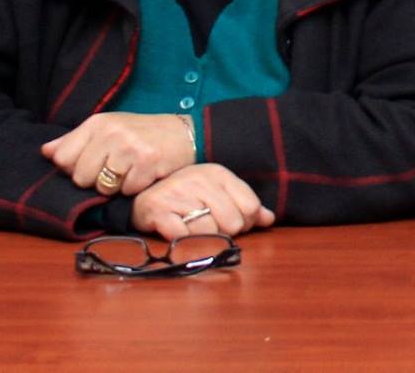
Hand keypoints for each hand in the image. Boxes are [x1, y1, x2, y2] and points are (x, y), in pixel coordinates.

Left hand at [42, 111, 195, 195]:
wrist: (185, 133)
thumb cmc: (141, 134)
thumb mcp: (107, 129)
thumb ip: (74, 141)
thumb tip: (45, 152)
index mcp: (97, 123)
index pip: (63, 159)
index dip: (75, 168)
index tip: (93, 163)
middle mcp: (111, 132)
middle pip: (81, 177)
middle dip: (97, 180)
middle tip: (116, 168)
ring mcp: (129, 147)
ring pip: (103, 187)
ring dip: (117, 186)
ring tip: (131, 170)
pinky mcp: (147, 163)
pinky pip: (126, 191)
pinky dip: (135, 188)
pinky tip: (145, 174)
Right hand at [129, 163, 275, 239]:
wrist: (145, 194)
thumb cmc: (188, 195)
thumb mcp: (219, 192)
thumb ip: (245, 204)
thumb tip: (269, 219)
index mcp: (218, 173)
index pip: (250, 206)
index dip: (246, 222)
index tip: (235, 224)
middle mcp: (199, 180)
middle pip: (232, 222)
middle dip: (226, 232)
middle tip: (213, 230)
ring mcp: (178, 195)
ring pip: (209, 231)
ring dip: (204, 239)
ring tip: (196, 232)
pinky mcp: (158, 211)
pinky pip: (182, 236)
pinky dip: (184, 242)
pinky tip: (181, 235)